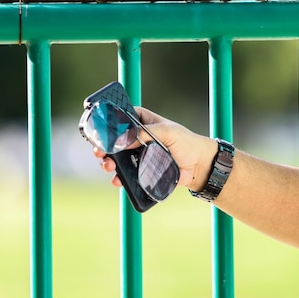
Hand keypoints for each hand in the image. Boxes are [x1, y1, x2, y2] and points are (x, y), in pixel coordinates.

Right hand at [93, 107, 217, 191]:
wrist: (198, 166)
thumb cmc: (186, 142)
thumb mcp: (167, 131)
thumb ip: (146, 132)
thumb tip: (125, 138)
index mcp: (142, 122)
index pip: (121, 118)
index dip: (109, 123)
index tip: (100, 130)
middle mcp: (137, 138)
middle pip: (114, 140)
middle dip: (103, 146)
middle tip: (99, 152)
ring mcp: (138, 155)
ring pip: (116, 158)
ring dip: (108, 162)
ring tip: (108, 166)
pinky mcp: (141, 171)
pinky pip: (126, 174)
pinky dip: (119, 178)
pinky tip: (117, 180)